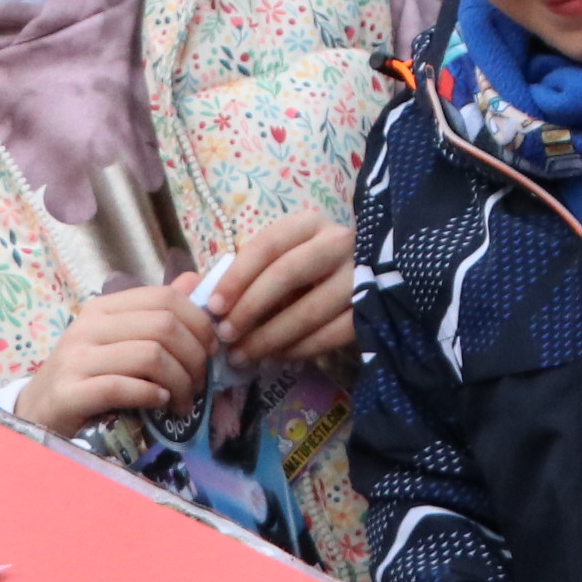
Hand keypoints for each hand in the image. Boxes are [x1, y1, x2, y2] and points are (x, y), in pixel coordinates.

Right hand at [18, 280, 219, 434]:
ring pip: (150, 356)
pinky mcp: (69, 393)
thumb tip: (195, 281)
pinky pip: (123, 387)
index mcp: (104, 308)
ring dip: (179, 382)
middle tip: (200, 383)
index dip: (199, 322)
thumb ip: (155, 313)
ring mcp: (76, 359)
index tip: (212, 350)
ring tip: (183, 402)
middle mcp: (88, 327)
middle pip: (163, 326)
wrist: (37, 413)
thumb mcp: (119, 340)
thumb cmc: (85, 376)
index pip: (165, 298)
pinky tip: (159, 404)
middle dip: (194, 357)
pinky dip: (151, 395)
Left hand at [207, 209, 356, 369]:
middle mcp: (338, 243)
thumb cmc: (311, 266)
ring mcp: (359, 276)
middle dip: (250, 308)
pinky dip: (299, 350)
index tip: (214, 306)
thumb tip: (209, 300)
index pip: (267, 245)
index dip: (237, 276)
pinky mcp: (370, 310)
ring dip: (269, 338)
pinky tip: (277, 357)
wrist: (372, 275)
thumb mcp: (285, 255)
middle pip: (286, 274)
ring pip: (308, 311)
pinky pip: (330, 335)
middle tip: (224, 335)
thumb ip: (252, 271)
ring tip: (242, 355)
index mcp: (311, 224)